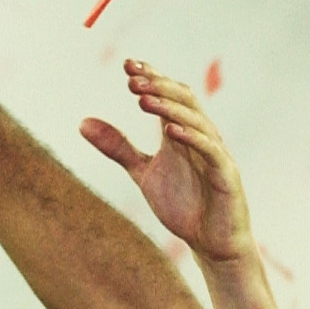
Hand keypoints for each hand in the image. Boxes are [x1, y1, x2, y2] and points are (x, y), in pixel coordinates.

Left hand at [80, 61, 255, 264]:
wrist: (210, 243)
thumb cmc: (183, 205)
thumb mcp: (143, 173)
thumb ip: (117, 148)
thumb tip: (82, 122)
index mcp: (182, 132)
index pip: (168, 95)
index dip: (150, 77)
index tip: (126, 65)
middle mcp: (202, 136)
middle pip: (183, 99)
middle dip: (158, 86)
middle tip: (131, 78)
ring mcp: (217, 153)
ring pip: (196, 120)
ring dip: (169, 108)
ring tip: (143, 99)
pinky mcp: (227, 174)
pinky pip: (211, 150)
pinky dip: (192, 138)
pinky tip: (170, 132)